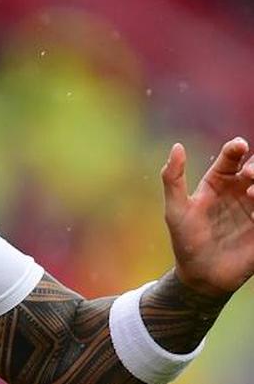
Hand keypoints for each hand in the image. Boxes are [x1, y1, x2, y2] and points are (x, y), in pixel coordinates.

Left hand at [161, 137, 253, 295]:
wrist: (202, 275)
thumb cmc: (185, 240)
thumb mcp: (175, 209)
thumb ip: (173, 178)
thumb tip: (177, 146)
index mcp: (218, 182)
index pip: (231, 157)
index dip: (236, 147)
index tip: (238, 145)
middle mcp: (240, 191)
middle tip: (249, 175)